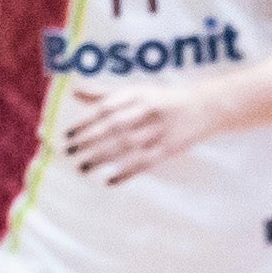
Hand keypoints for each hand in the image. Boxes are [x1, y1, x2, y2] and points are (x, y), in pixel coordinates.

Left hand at [61, 77, 225, 185]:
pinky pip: (145, 162)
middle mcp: (147, 110)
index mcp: (136, 94)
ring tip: (82, 168)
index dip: (85, 122)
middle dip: (89, 140)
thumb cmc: (160, 100)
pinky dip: (127, 172)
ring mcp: (159, 130)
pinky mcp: (169, 148)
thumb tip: (73, 91)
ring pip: (126, 146)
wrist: (204, 107)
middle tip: (69, 152)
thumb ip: (104, 94)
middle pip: (113, 127)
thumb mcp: (135, 91)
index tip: (67, 134)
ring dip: (102, 158)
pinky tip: (109, 181)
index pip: (106, 108)